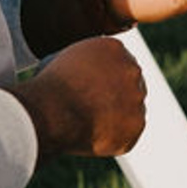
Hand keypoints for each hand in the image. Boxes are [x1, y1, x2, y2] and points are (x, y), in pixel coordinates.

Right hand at [16, 37, 146, 163]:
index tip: (93, 91)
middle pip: (131, 84)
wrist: (52, 112)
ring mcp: (137, 97)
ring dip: (116, 118)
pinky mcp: (136, 124)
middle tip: (94, 110)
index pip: (118, 63)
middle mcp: (132, 69)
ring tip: (89, 125)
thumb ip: (84, 63)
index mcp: (114, 48)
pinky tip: (93, 137)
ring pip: (131, 110)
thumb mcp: (63, 61)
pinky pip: (128, 134)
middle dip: (117, 97)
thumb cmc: (49, 88)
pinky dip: (113, 138)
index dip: (106, 79)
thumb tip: (85, 73)